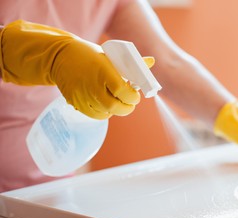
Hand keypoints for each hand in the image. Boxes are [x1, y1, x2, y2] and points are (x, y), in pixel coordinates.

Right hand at [0, 20, 153, 118]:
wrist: (59, 57)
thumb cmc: (90, 55)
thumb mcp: (111, 56)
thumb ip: (132, 64)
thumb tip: (152, 62)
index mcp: (103, 71)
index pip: (123, 92)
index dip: (132, 97)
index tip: (135, 95)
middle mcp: (92, 85)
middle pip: (116, 107)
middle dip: (127, 107)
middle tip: (129, 102)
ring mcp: (83, 96)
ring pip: (107, 113)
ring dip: (116, 109)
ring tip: (116, 100)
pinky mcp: (76, 103)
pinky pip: (96, 115)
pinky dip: (104, 112)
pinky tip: (105, 103)